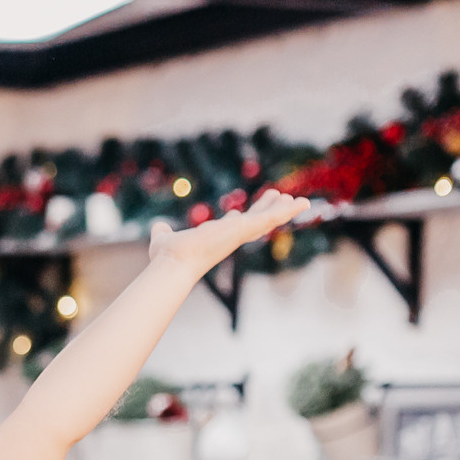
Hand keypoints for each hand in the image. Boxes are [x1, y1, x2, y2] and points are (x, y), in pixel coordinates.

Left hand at [145, 189, 310, 276]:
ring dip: (281, 209)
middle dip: (264, 209)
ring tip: (298, 200)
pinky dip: (287, 210)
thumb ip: (161, 231)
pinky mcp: (246, 228)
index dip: (236, 220)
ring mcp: (240, 234)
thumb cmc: (168, 257)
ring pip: (267, 220)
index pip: (230, 228)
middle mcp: (230, 237)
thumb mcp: (163, 239)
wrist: (175, 262)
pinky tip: (302, 202)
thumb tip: (157, 227)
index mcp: (215, 238)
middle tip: (277, 197)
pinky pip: (272, 217)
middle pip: (253, 222)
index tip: (239, 214)